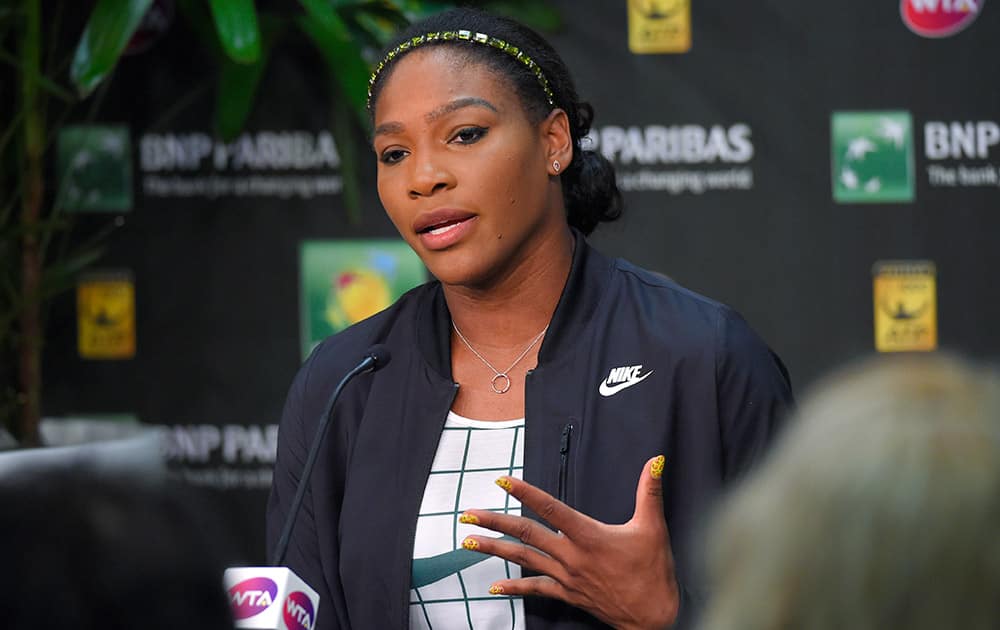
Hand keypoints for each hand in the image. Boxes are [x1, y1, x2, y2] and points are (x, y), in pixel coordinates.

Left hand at [458, 455, 677, 629]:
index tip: (503, 481)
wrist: (653, 617)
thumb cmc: (654, 573)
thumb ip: (649, 492)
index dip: (526, 493)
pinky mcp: (568, 594)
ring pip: (524, 559)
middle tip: (468, 514)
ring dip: (494, 549)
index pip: (551, 509)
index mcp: (589, 536)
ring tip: (468, 542)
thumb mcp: (653, 528)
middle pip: (526, 533)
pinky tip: (494, 586)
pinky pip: (535, 588)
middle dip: (495, 523)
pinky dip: (514, 586)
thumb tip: (654, 461)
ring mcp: (567, 577)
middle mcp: (572, 556)